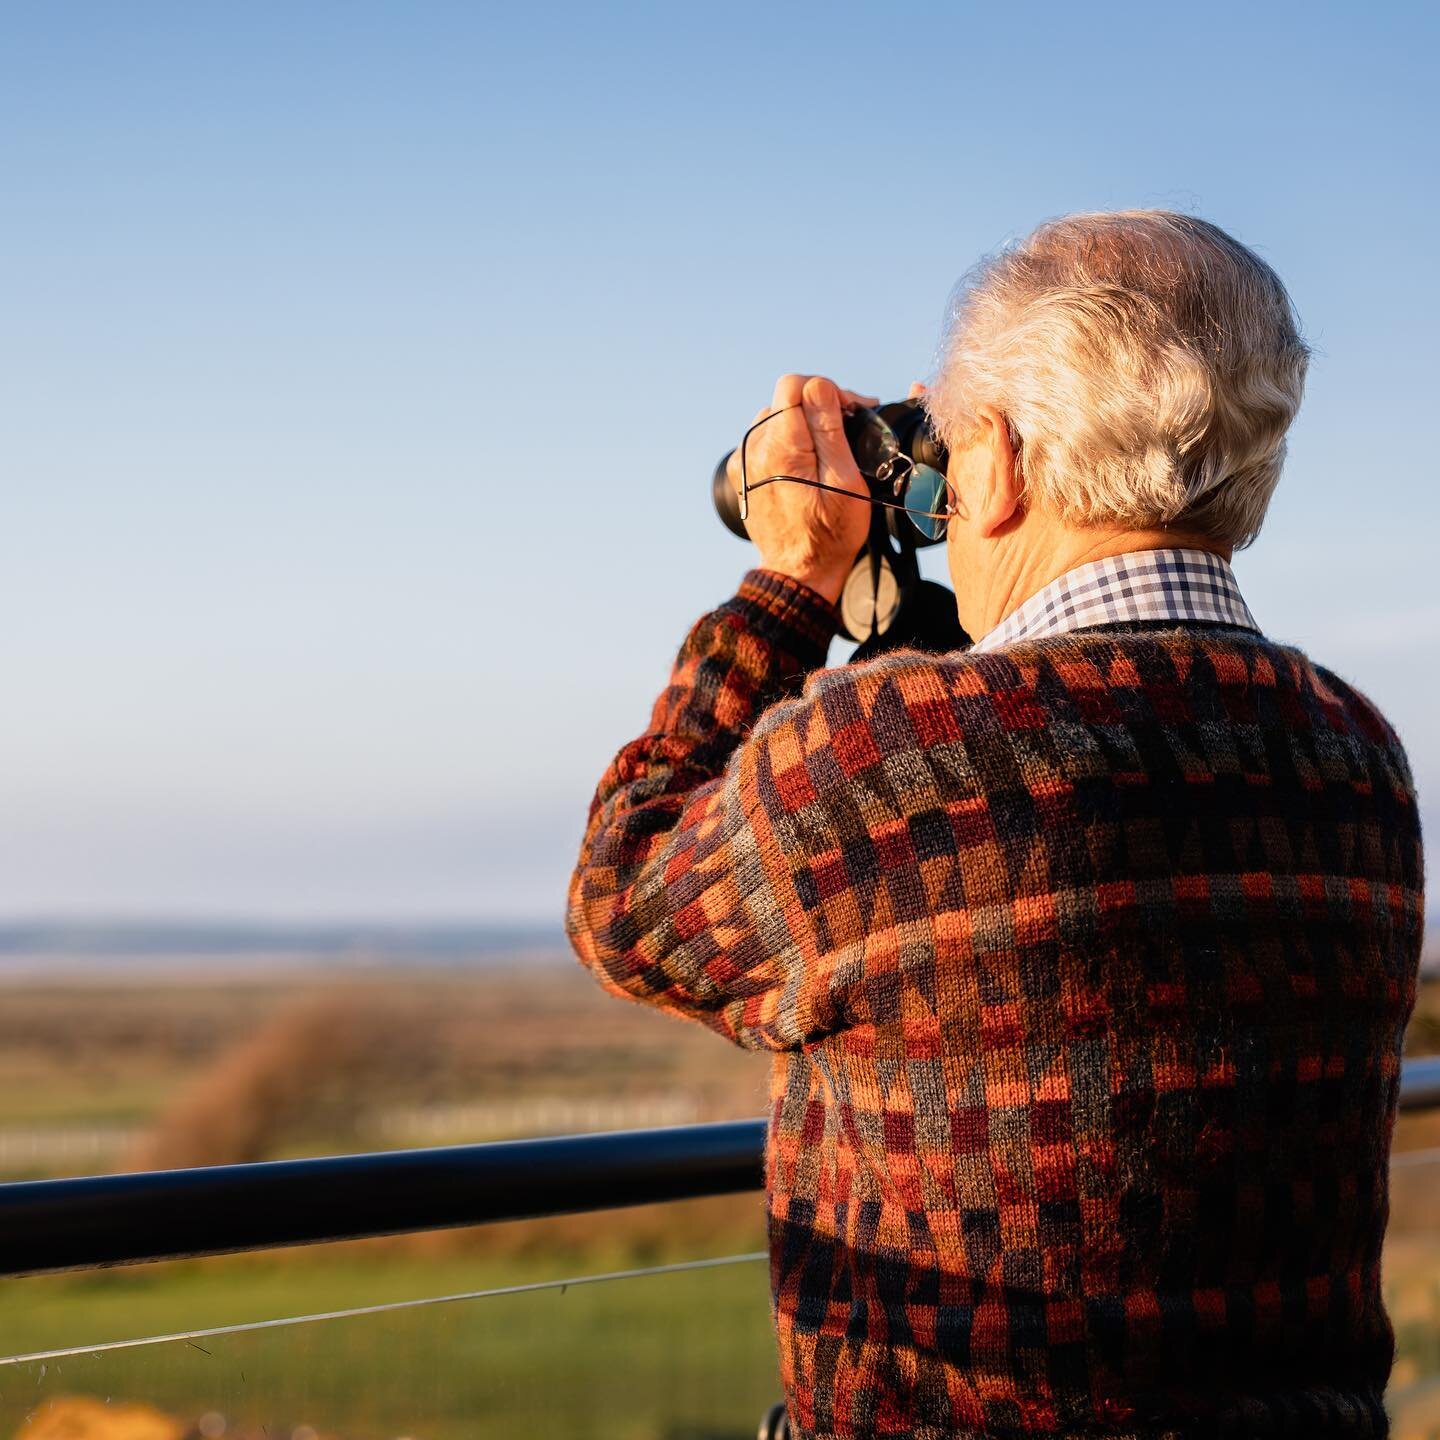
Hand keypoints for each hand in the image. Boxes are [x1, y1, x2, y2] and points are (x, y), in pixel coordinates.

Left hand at [725, 374, 877, 604]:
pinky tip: (806, 461)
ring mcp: (743, 462)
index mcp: (780, 447)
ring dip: (803, 423)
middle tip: (849, 425)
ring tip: (829, 446)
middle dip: (819, 405)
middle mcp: (753, 449)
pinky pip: (764, 440)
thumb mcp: (844, 478)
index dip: (828, 390)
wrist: (800, 571)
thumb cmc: (831, 532)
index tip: (851, 409)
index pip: (795, 385)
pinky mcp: (742, 474)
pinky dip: (788, 442)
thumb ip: (829, 427)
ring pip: (774, 417)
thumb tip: (819, 386)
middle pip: (785, 399)